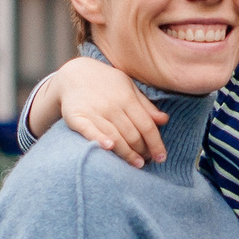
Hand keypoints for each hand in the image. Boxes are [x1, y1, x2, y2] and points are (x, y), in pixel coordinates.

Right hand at [55, 58, 169, 166]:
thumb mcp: (128, 87)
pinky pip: (89, 131)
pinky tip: (109, 148)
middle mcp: (112, 105)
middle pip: (132, 134)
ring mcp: (94, 111)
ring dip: (127, 154)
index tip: (161, 157)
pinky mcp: (76, 117)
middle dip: (143, 151)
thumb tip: (164, 120)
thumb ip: (145, 105)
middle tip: (147, 161)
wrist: (74, 74)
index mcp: (127, 98)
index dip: (156, 143)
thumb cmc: (106, 83)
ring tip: (137, 164)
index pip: (147, 126)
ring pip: (115, 136)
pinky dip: (99, 139)